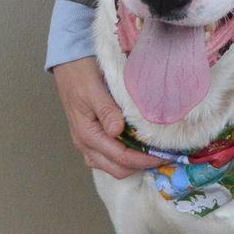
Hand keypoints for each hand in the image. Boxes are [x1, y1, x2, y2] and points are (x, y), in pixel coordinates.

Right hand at [53, 57, 164, 177]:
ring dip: (134, 164)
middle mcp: (85, 144)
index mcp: (87, 135)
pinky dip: (125, 158)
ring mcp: (87, 144)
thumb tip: (117, 131)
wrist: (67, 64)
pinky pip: (108, 158)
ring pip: (113, 167)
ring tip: (154, 153)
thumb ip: (106, 111)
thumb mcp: (94, 90)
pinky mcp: (91, 139)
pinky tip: (138, 148)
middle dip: (142, 165)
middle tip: (164, 155)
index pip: (121, 158)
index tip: (165, 155)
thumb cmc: (81, 75)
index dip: (145, 160)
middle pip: (118, 169)